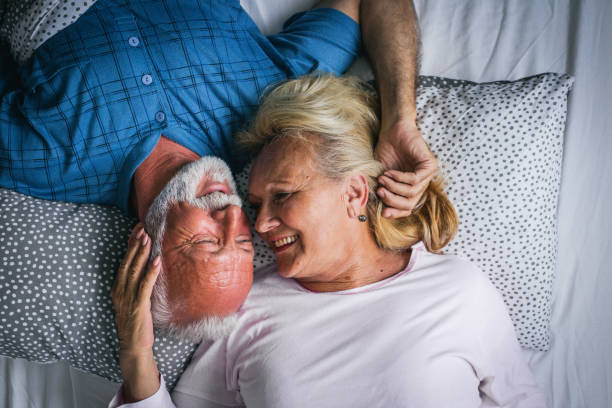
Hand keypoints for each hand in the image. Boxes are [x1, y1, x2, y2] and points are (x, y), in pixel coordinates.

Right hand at [111, 223, 160, 401]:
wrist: (133, 345)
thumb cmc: (136, 322)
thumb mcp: (134, 299)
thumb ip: (138, 284)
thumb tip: (149, 266)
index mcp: (118, 287)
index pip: (124, 261)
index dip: (130, 244)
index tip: (137, 229)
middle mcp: (120, 290)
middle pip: (127, 262)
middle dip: (135, 244)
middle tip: (143, 227)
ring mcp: (127, 298)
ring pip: (134, 271)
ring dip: (141, 253)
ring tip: (148, 238)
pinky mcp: (138, 306)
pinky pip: (144, 286)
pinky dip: (150, 272)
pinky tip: (157, 261)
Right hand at [375, 118, 437, 217]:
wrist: (392, 131)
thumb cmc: (386, 151)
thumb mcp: (382, 176)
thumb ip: (383, 192)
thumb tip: (381, 212)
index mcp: (411, 188)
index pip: (407, 208)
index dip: (395, 212)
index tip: (382, 212)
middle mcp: (421, 184)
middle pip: (410, 203)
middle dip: (392, 200)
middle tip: (380, 192)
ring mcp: (427, 175)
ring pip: (411, 193)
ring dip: (394, 187)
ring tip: (383, 178)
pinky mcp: (430, 166)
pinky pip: (414, 180)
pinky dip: (399, 178)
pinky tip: (390, 172)